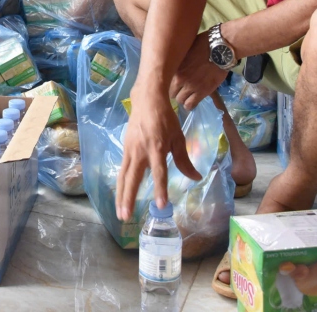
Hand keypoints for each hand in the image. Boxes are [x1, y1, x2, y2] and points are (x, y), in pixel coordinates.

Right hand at [116, 83, 201, 219]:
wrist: (147, 99)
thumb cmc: (165, 118)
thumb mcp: (178, 138)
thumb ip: (184, 160)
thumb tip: (196, 178)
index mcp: (157, 148)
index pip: (159, 173)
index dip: (160, 189)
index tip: (161, 205)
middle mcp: (141, 151)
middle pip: (132, 179)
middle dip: (128, 199)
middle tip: (125, 217)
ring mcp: (130, 150)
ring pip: (123, 177)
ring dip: (120, 196)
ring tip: (120, 213)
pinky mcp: (125, 149)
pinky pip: (122, 170)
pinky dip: (120, 185)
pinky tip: (120, 196)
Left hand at [170, 30, 227, 109]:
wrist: (219, 49)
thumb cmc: (202, 44)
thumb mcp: (184, 51)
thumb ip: (177, 61)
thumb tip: (172, 65)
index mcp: (173, 67)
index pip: (163, 81)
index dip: (168, 83)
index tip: (172, 83)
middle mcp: (179, 79)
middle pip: (170, 93)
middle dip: (175, 92)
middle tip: (180, 90)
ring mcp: (190, 86)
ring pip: (180, 100)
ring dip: (183, 98)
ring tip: (187, 96)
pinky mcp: (202, 92)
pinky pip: (190, 105)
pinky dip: (190, 105)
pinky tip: (191, 103)